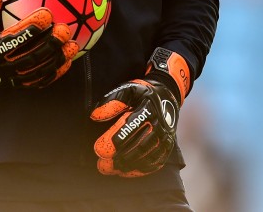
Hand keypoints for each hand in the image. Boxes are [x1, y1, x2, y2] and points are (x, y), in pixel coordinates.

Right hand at [0, 0, 77, 88]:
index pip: (13, 40)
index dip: (30, 28)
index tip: (47, 13)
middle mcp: (3, 68)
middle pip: (31, 57)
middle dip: (49, 43)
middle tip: (64, 29)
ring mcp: (13, 78)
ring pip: (39, 70)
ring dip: (57, 58)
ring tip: (73, 44)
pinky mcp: (20, 84)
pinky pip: (40, 81)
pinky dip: (55, 72)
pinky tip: (68, 61)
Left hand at [90, 48, 190, 176]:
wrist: (168, 96)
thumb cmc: (142, 93)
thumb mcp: (127, 90)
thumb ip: (111, 101)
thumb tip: (94, 116)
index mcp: (147, 108)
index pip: (130, 127)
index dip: (114, 140)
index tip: (99, 150)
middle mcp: (159, 124)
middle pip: (138, 145)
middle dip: (119, 158)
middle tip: (102, 165)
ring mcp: (165, 136)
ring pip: (146, 156)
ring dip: (128, 165)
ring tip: (112, 169)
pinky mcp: (168, 146)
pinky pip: (156, 161)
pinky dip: (141, 169)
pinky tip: (128, 172)